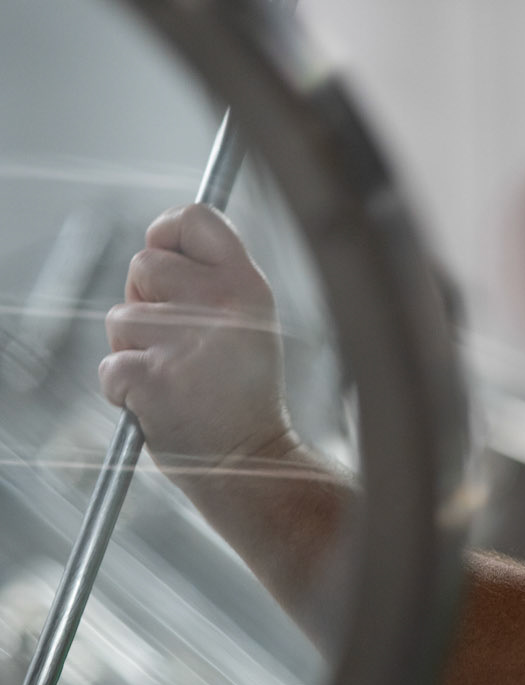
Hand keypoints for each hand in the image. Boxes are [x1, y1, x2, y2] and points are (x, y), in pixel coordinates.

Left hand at [101, 206, 294, 478]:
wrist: (253, 466)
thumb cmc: (243, 398)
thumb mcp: (250, 325)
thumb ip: (211, 282)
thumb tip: (152, 250)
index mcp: (248, 286)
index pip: (194, 218)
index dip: (167, 231)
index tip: (163, 255)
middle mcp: (221, 306)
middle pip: (143, 263)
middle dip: (143, 298)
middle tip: (175, 342)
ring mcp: (185, 343)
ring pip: (121, 317)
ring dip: (132, 348)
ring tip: (174, 378)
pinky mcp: (154, 380)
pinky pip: (111, 365)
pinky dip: (122, 390)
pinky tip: (159, 404)